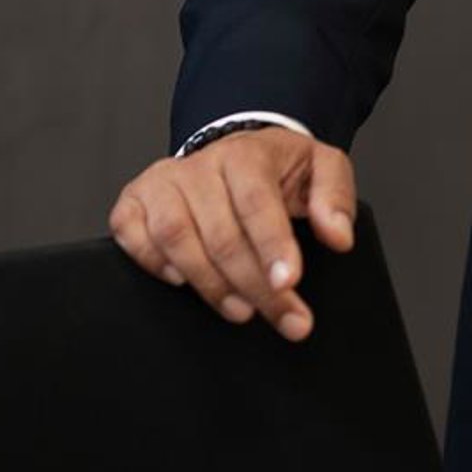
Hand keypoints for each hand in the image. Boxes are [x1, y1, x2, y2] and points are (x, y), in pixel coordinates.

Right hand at [108, 127, 355, 339]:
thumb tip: (338, 236)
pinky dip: (153, 264)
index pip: (256, 202)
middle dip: (254, 285)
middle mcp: (199, 166)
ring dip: (209, 284)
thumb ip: (335, 198)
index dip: (271, 247)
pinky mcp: (133, 201)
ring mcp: (162, 183)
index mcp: (246, 154)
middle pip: (220, 233)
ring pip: (175, 238)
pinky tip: (183, 282)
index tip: (288, 284)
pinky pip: (132, 237)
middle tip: (285, 318)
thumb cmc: (278, 167)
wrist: (235, 153)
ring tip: (243, 311)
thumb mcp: (321, 169)